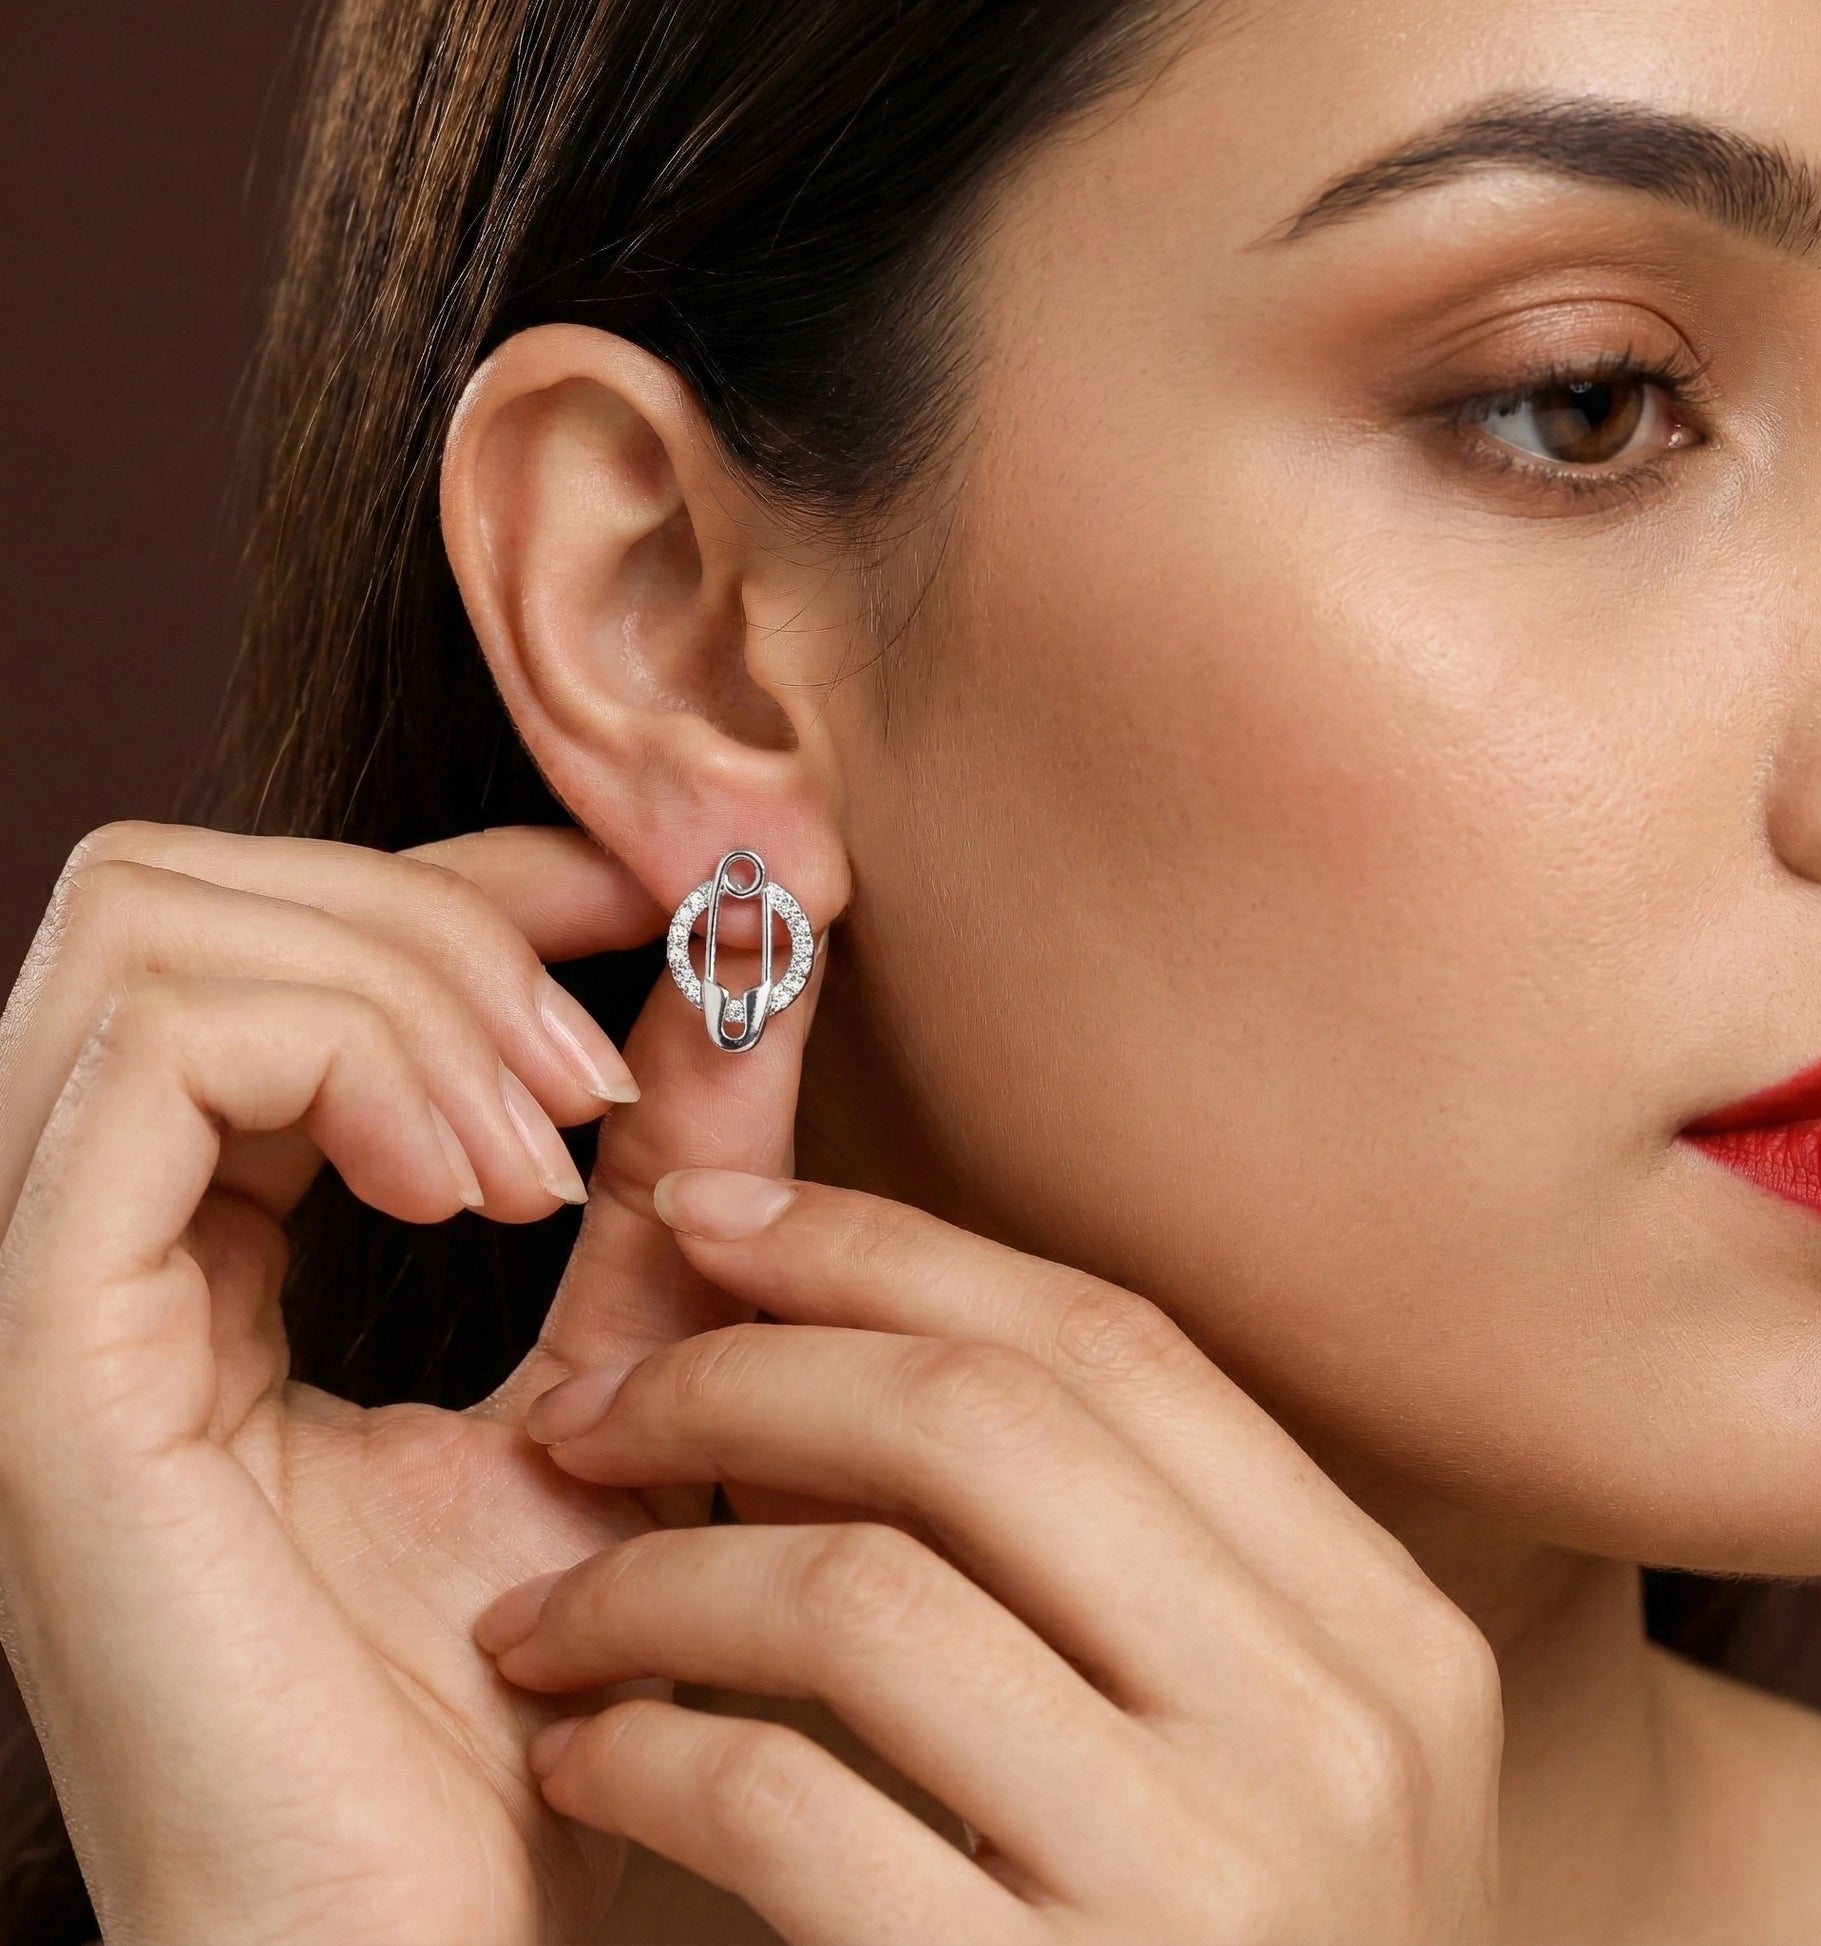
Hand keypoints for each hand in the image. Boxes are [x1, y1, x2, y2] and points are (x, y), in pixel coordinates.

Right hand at [0, 822, 820, 1945]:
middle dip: (435, 919)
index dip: (466, 878)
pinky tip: (489, 1194)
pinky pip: (152, 1057)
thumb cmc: (531, 1692)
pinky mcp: (39, 1357)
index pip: (265, 934)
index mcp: (193, 1243)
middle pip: (184, 892)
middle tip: (596, 1070)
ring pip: (156, 932)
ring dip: (404, 987)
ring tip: (549, 1154)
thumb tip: (751, 966)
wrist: (434, 1941)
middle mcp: (84, 1238)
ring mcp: (37, 1285)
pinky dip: (350, 1061)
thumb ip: (680, 1168)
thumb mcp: (634, 1366)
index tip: (657, 892)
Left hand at [478, 1172, 1504, 1945]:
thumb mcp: (1260, 1758)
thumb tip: (872, 1338)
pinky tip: (587, 1756)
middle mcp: (1329, 1731)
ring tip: (544, 1609)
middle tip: (585, 1406)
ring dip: (651, 1575)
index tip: (718, 1221)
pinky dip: (645, 1748)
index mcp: (1380, 1631)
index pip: (1114, 1346)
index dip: (891, 1249)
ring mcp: (1205, 1886)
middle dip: (742, 1373)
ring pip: (864, 1590)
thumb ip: (1124, 1564)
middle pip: (982, 1422)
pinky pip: (785, 1806)